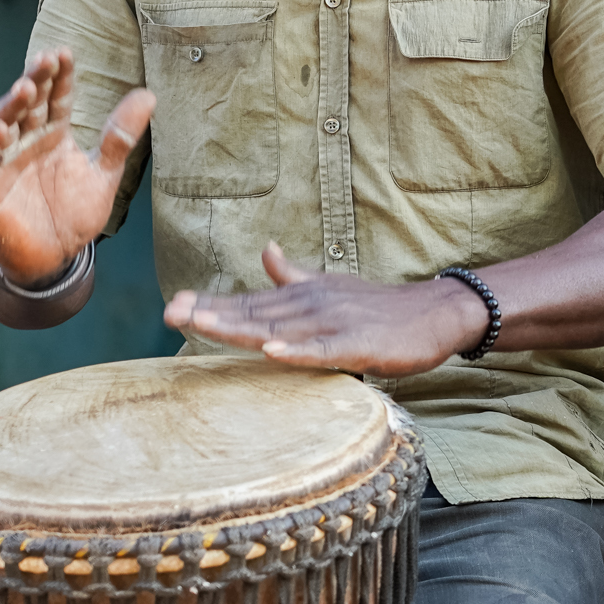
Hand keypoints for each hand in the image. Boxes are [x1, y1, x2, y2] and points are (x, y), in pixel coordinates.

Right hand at [0, 49, 154, 285]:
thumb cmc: (74, 213)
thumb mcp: (104, 174)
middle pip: (27, 104)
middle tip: (46, 58)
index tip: (66, 52)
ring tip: (24, 87)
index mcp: (53, 135)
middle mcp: (26, 142)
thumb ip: (120, 137)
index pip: (56, 98)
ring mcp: (3, 163)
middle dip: (35, 80)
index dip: (60, 76)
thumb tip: (149, 95)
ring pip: (0, 125)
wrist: (53, 257)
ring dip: (10, 106)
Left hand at [163, 243, 491, 375]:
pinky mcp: (358, 345)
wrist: (433, 312)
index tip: (174, 303)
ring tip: (204, 326)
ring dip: (241, 328)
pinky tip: (273, 352)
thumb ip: (293, 275)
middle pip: (255, 312)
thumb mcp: (331, 286)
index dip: (212, 303)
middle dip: (212, 313)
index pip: (250, 301)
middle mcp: (312, 306)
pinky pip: (323, 350)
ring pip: (280, 328)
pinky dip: (297, 351)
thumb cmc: (379, 306)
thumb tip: (265, 251)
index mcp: (303, 296)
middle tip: (171, 313)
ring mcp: (334, 324)